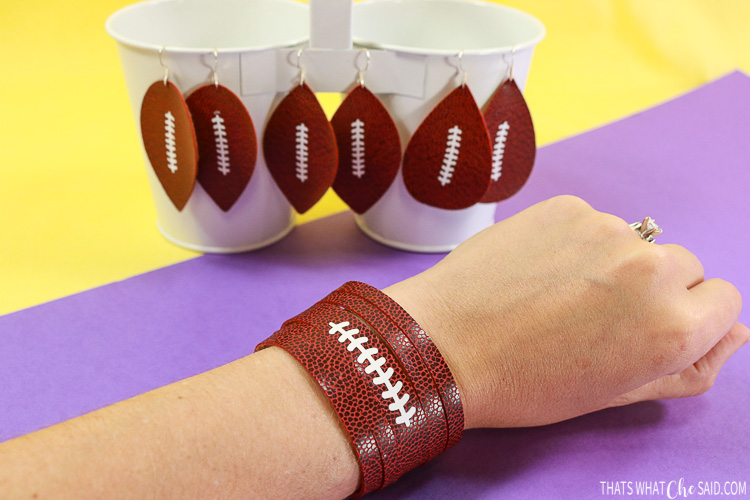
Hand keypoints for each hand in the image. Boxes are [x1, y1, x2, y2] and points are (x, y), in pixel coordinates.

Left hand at [385, 196, 747, 428]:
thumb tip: (734, 331)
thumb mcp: (617, 393)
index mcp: (675, 326)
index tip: (643, 329)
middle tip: (593, 316)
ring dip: (610, 262)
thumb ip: (691, 367)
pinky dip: (573, 241)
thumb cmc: (527, 382)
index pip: (722, 301)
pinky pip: (590, 222)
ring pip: (634, 241)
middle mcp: (651, 269)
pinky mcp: (567, 206)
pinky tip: (536, 269)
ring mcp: (607, 229)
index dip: (684, 319)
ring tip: (556, 294)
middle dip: (651, 289)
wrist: (444, 344)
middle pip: (682, 267)